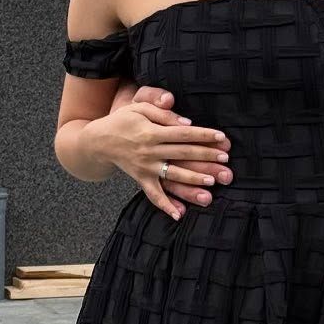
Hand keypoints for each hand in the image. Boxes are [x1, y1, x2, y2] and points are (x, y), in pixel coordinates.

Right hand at [83, 90, 229, 221]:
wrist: (98, 141)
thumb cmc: (122, 120)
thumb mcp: (139, 108)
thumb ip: (162, 113)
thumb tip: (186, 123)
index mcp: (151, 132)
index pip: (182, 134)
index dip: (203, 135)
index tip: (221, 137)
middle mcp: (149, 151)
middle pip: (182, 154)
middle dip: (205, 157)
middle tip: (225, 160)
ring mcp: (145, 168)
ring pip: (172, 175)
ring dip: (192, 180)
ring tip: (211, 182)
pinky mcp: (140, 179)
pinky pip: (153, 195)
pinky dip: (165, 206)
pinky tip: (179, 215)